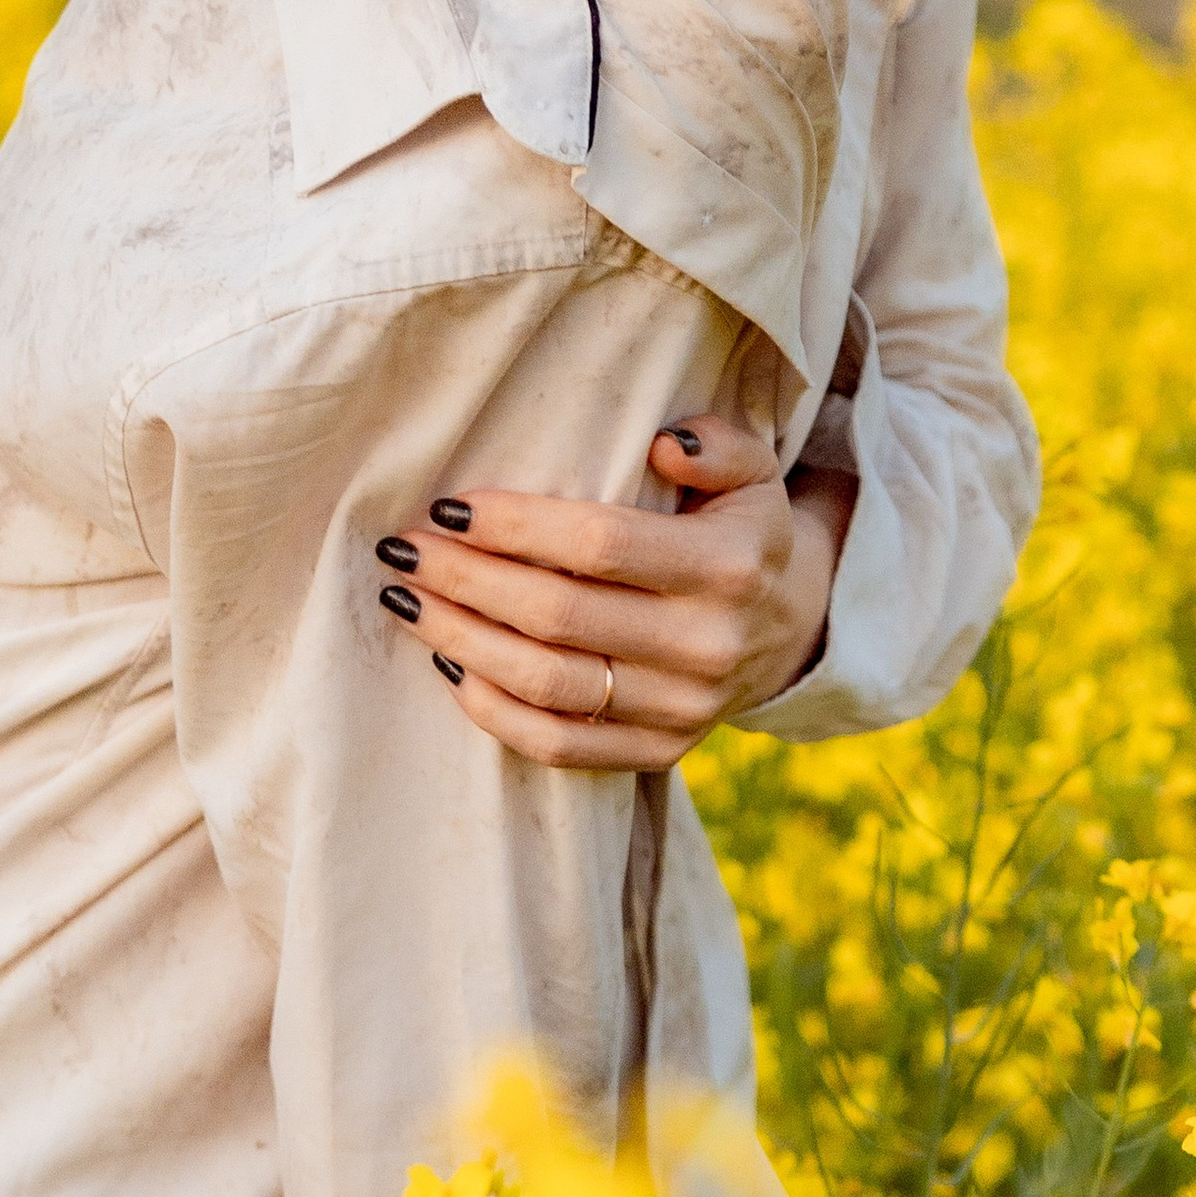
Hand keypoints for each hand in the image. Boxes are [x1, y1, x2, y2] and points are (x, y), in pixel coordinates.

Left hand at [372, 416, 853, 769]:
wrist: (791, 628)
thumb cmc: (742, 529)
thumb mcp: (753, 471)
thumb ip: (717, 444)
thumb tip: (662, 444)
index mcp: (729, 566)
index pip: (600, 545)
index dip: (514, 527)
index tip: (447, 505)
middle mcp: (708, 644)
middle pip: (558, 616)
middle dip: (466, 578)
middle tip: (404, 548)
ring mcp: (684, 709)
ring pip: (547, 683)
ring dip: (461, 641)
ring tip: (407, 600)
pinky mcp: (658, 752)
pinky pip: (559, 744)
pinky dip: (493, 711)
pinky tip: (450, 665)